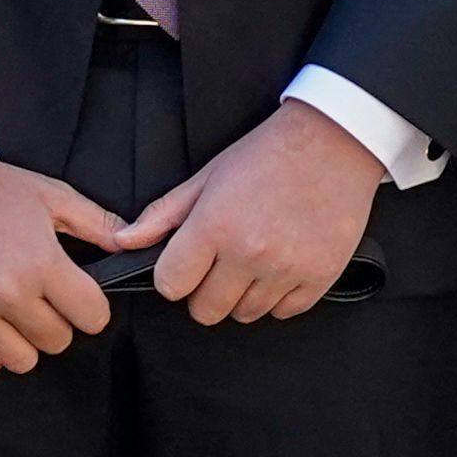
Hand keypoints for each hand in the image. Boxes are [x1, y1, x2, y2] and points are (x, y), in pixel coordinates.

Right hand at [0, 159, 123, 379]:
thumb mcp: (49, 195)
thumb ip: (97, 223)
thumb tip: (135, 243)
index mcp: (40, 262)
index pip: (92, 317)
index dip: (90, 307)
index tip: (76, 294)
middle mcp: (6, 293)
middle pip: (57, 341)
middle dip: (56, 321)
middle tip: (39, 296)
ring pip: (20, 361)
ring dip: (23, 341)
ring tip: (12, 312)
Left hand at [111, 97, 384, 325]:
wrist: (334, 142)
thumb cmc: (266, 154)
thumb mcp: (208, 176)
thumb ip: (163, 215)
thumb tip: (122, 242)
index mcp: (214, 225)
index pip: (170, 286)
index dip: (173, 276)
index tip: (187, 263)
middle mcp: (248, 253)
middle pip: (206, 310)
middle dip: (205, 291)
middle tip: (221, 262)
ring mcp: (286, 269)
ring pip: (245, 314)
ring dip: (243, 294)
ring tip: (254, 259)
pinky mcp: (319, 278)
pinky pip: (284, 312)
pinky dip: (279, 296)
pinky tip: (281, 265)